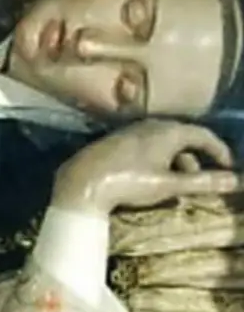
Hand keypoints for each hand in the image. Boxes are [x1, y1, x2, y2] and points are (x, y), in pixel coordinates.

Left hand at [52, 119, 243, 215]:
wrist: (82, 181)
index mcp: (168, 131)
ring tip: (175, 185)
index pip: (203, 135)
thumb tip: (235, 180)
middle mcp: (151, 125)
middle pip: (183, 138)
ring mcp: (131, 132)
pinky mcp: (116, 141)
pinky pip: (146, 147)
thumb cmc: (129, 181)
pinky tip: (150, 180)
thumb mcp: (170, 184)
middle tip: (200, 181)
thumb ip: (203, 182)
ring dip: (175, 162)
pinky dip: (158, 161)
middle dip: (195, 159)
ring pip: (163, 143)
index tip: (228, 167)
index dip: (219, 151)